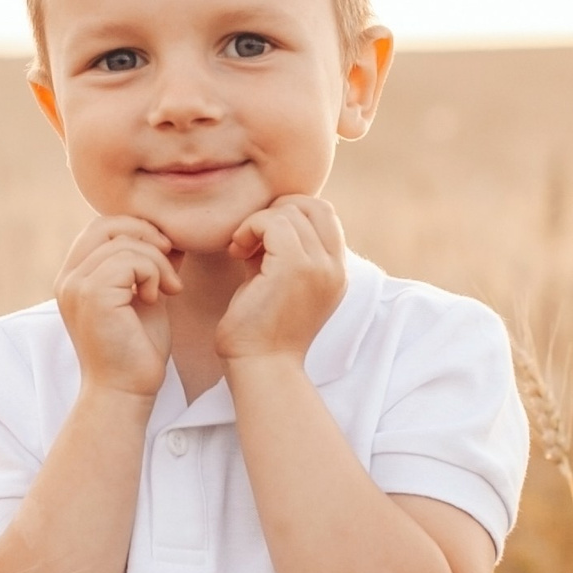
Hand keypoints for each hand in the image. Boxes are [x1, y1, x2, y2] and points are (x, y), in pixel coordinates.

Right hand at [55, 215, 178, 398]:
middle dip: (147, 236)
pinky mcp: (91, 295)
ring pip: (124, 244)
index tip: (164, 253)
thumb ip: (149, 265)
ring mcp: (76, 286)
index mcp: (75, 277)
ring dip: (156, 262)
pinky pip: (130, 260)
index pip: (100, 228)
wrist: (127, 391)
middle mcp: (68, 279)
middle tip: (170, 262)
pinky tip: (155, 298)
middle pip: (107, 225)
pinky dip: (152, 273)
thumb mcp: (145, 296)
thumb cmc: (137, 350)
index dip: (136, 230)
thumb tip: (171, 236)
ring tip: (167, 290)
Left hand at [216, 196, 347, 365]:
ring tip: (240, 249)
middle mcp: (335, 268)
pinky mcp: (295, 267)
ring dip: (257, 222)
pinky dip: (249, 228)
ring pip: (289, 212)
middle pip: (312, 205)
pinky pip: (272, 222)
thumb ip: (282, 252)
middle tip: (250, 237)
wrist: (259, 367)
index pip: (325, 215)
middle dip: (276, 211)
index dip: (290, 213)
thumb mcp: (279, 283)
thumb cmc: (260, 331)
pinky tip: (236, 251)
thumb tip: (268, 219)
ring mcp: (319, 267)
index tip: (262, 238)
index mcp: (335, 273)